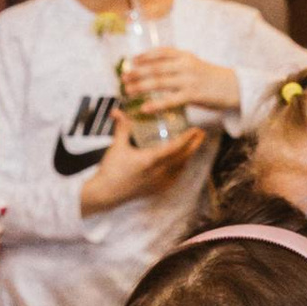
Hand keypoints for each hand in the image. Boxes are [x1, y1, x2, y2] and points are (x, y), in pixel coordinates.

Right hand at [80, 110, 201, 213]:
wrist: (105, 194)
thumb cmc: (111, 170)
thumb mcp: (117, 146)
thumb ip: (122, 128)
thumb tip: (119, 111)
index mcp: (150, 160)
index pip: (175, 148)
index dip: (187, 138)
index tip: (196, 130)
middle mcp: (158, 172)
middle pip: (183, 158)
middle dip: (194, 145)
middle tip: (201, 134)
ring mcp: (159, 183)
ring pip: (181, 168)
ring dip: (188, 156)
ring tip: (193, 145)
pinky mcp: (156, 190)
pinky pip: (175, 177)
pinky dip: (180, 167)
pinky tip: (181, 162)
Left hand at [119, 47, 239, 116]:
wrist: (235, 87)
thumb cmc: (212, 78)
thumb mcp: (195, 65)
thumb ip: (178, 66)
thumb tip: (156, 70)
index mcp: (185, 56)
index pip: (161, 52)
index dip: (144, 56)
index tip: (131, 60)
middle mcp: (185, 65)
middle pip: (156, 67)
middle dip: (137, 72)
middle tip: (123, 77)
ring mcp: (189, 79)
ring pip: (159, 82)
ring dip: (141, 86)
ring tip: (128, 91)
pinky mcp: (193, 95)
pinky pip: (170, 100)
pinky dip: (156, 105)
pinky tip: (144, 108)